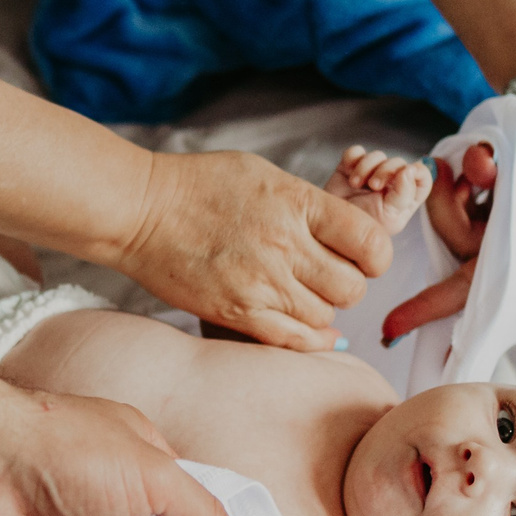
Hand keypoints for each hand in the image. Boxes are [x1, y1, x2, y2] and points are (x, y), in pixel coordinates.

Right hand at [114, 149, 392, 350]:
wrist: (140, 210)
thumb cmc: (197, 186)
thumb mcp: (264, 175)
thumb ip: (307, 205)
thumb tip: (342, 234)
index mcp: (297, 203)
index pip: (370, 241)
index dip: (375, 255)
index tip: (364, 256)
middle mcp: (285, 245)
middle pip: (351, 286)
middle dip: (347, 284)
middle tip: (327, 276)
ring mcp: (261, 283)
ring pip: (325, 316)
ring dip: (321, 309)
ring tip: (301, 294)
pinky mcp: (237, 313)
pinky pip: (293, 340)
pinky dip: (309, 339)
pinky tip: (309, 329)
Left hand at [384, 96, 515, 334]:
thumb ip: (510, 155)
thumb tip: (473, 165)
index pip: (479, 284)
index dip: (434, 303)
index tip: (393, 326)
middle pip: (459, 248)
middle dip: (442, 209)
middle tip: (443, 166)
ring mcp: (510, 232)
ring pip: (457, 230)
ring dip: (449, 197)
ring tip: (464, 161)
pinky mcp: (500, 214)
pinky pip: (464, 214)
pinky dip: (458, 192)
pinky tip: (470, 167)